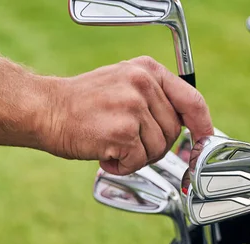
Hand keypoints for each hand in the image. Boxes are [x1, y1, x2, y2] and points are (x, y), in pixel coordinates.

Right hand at [44, 56, 213, 174]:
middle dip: (154, 146)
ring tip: (112, 145)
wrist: (45, 110)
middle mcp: (143, 84)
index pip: (192, 101)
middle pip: (173, 133)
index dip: (203, 127)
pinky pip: (138, 162)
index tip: (204, 143)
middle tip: (127, 142)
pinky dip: (122, 166)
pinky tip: (104, 154)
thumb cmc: (81, 104)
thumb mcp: (123, 85)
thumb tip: (185, 126)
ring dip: (136, 157)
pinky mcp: (122, 131)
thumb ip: (155, 99)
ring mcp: (133, 107)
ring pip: (158, 150)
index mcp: (148, 70)